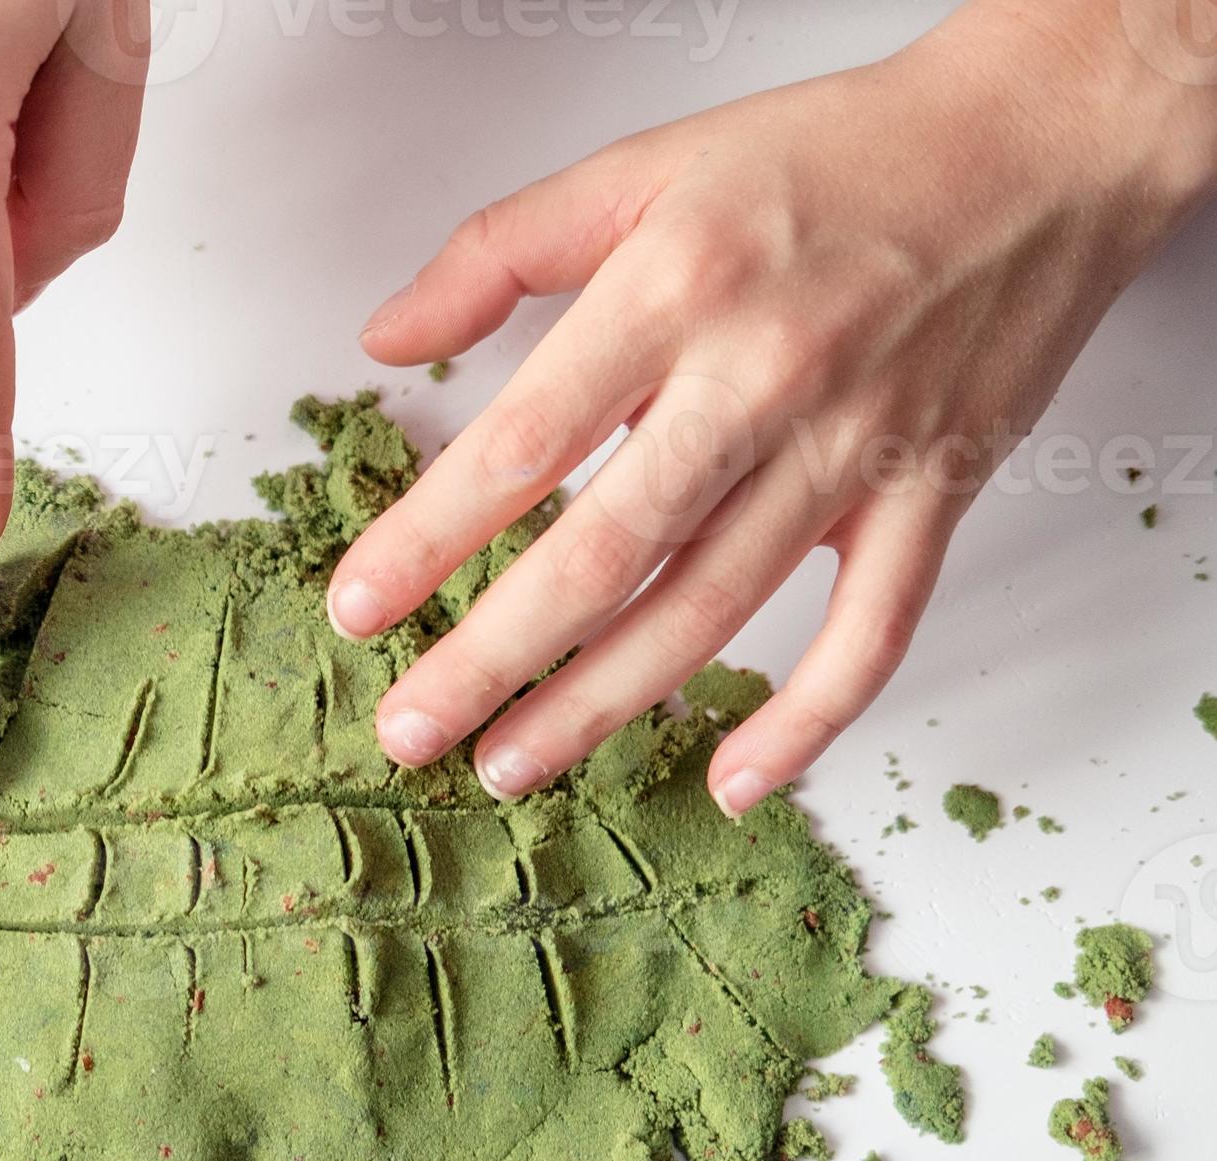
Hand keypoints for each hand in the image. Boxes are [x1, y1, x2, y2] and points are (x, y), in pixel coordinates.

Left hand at [333, 0, 1216, 815]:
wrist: (1040, 141)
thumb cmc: (836, 158)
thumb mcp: (643, 169)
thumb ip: (499, 251)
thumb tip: (389, 339)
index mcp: (675, 293)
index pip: (523, 443)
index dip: (428, 538)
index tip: (358, 609)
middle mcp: (760, 380)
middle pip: (603, 554)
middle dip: (491, 658)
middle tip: (409, 729)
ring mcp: (853, 448)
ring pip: (709, 611)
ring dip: (599, 706)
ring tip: (507, 764)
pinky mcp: (930, 494)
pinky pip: (870, 634)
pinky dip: (805, 720)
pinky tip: (732, 781)